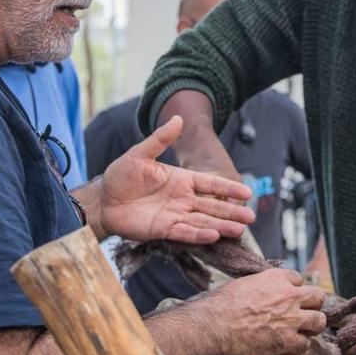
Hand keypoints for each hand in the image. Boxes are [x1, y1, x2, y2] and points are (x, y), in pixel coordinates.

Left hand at [93, 116, 254, 242]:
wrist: (103, 200)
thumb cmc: (121, 175)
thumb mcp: (140, 154)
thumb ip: (160, 139)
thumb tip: (178, 119)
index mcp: (181, 180)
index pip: (210, 184)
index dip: (228, 188)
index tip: (247, 191)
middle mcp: (182, 199)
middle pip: (212, 205)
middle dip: (232, 211)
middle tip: (251, 216)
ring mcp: (175, 215)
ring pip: (203, 221)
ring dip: (222, 225)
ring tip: (240, 229)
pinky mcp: (164, 229)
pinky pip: (186, 232)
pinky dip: (200, 234)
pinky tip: (215, 235)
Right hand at [210, 268, 327, 354]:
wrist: (214, 325)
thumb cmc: (222, 304)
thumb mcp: (244, 283)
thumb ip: (261, 285)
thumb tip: (263, 291)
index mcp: (277, 278)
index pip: (299, 279)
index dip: (293, 290)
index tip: (287, 298)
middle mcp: (289, 295)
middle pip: (317, 296)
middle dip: (311, 305)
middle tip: (301, 313)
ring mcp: (291, 318)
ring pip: (320, 321)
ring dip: (312, 326)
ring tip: (302, 331)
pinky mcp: (289, 340)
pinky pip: (307, 343)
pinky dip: (299, 346)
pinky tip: (289, 347)